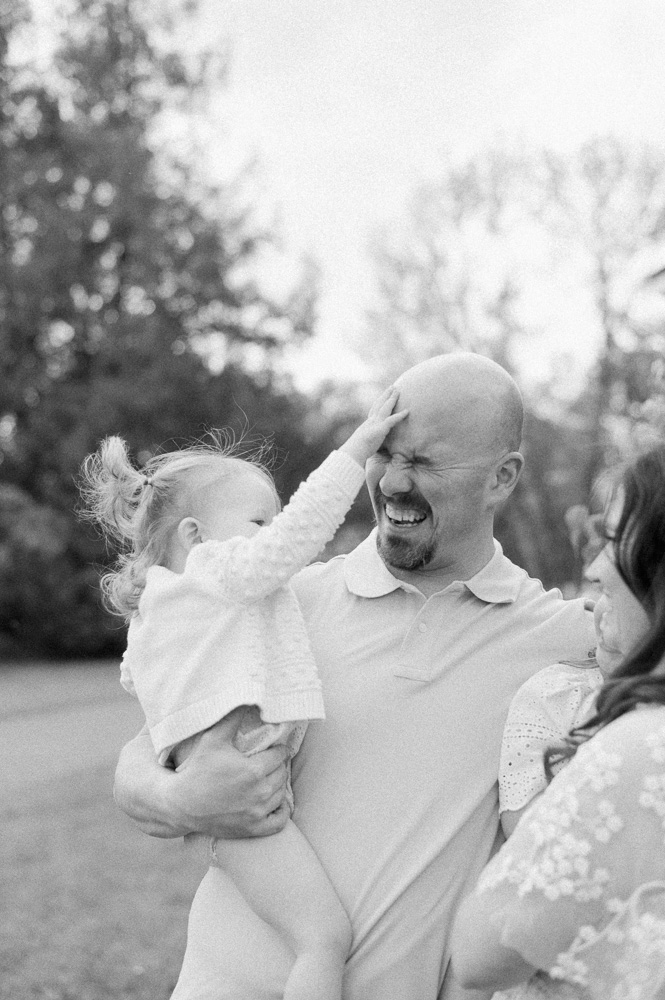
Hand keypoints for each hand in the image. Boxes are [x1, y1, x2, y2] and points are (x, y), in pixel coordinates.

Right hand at [114, 715, 290, 839]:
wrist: (180, 805)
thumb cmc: (196, 770)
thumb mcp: (213, 739)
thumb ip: (232, 717)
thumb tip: (248, 698)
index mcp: (253, 771)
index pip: (280, 754)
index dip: (276, 747)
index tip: (271, 745)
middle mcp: (259, 794)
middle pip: (282, 773)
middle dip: (277, 764)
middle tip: (269, 759)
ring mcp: (256, 814)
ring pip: (281, 795)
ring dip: (277, 784)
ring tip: (268, 776)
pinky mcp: (252, 830)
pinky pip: (280, 821)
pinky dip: (281, 811)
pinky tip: (275, 801)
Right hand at [341, 386, 408, 466]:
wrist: (352, 452)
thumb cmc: (356, 452)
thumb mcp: (362, 445)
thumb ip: (366, 443)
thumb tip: (365, 449)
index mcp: (367, 425)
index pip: (374, 411)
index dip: (379, 403)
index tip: (383, 396)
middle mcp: (370, 421)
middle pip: (379, 404)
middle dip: (386, 395)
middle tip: (392, 387)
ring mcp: (375, 424)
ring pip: (385, 407)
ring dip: (392, 399)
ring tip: (398, 391)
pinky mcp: (380, 429)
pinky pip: (392, 420)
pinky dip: (400, 415)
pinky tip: (407, 411)